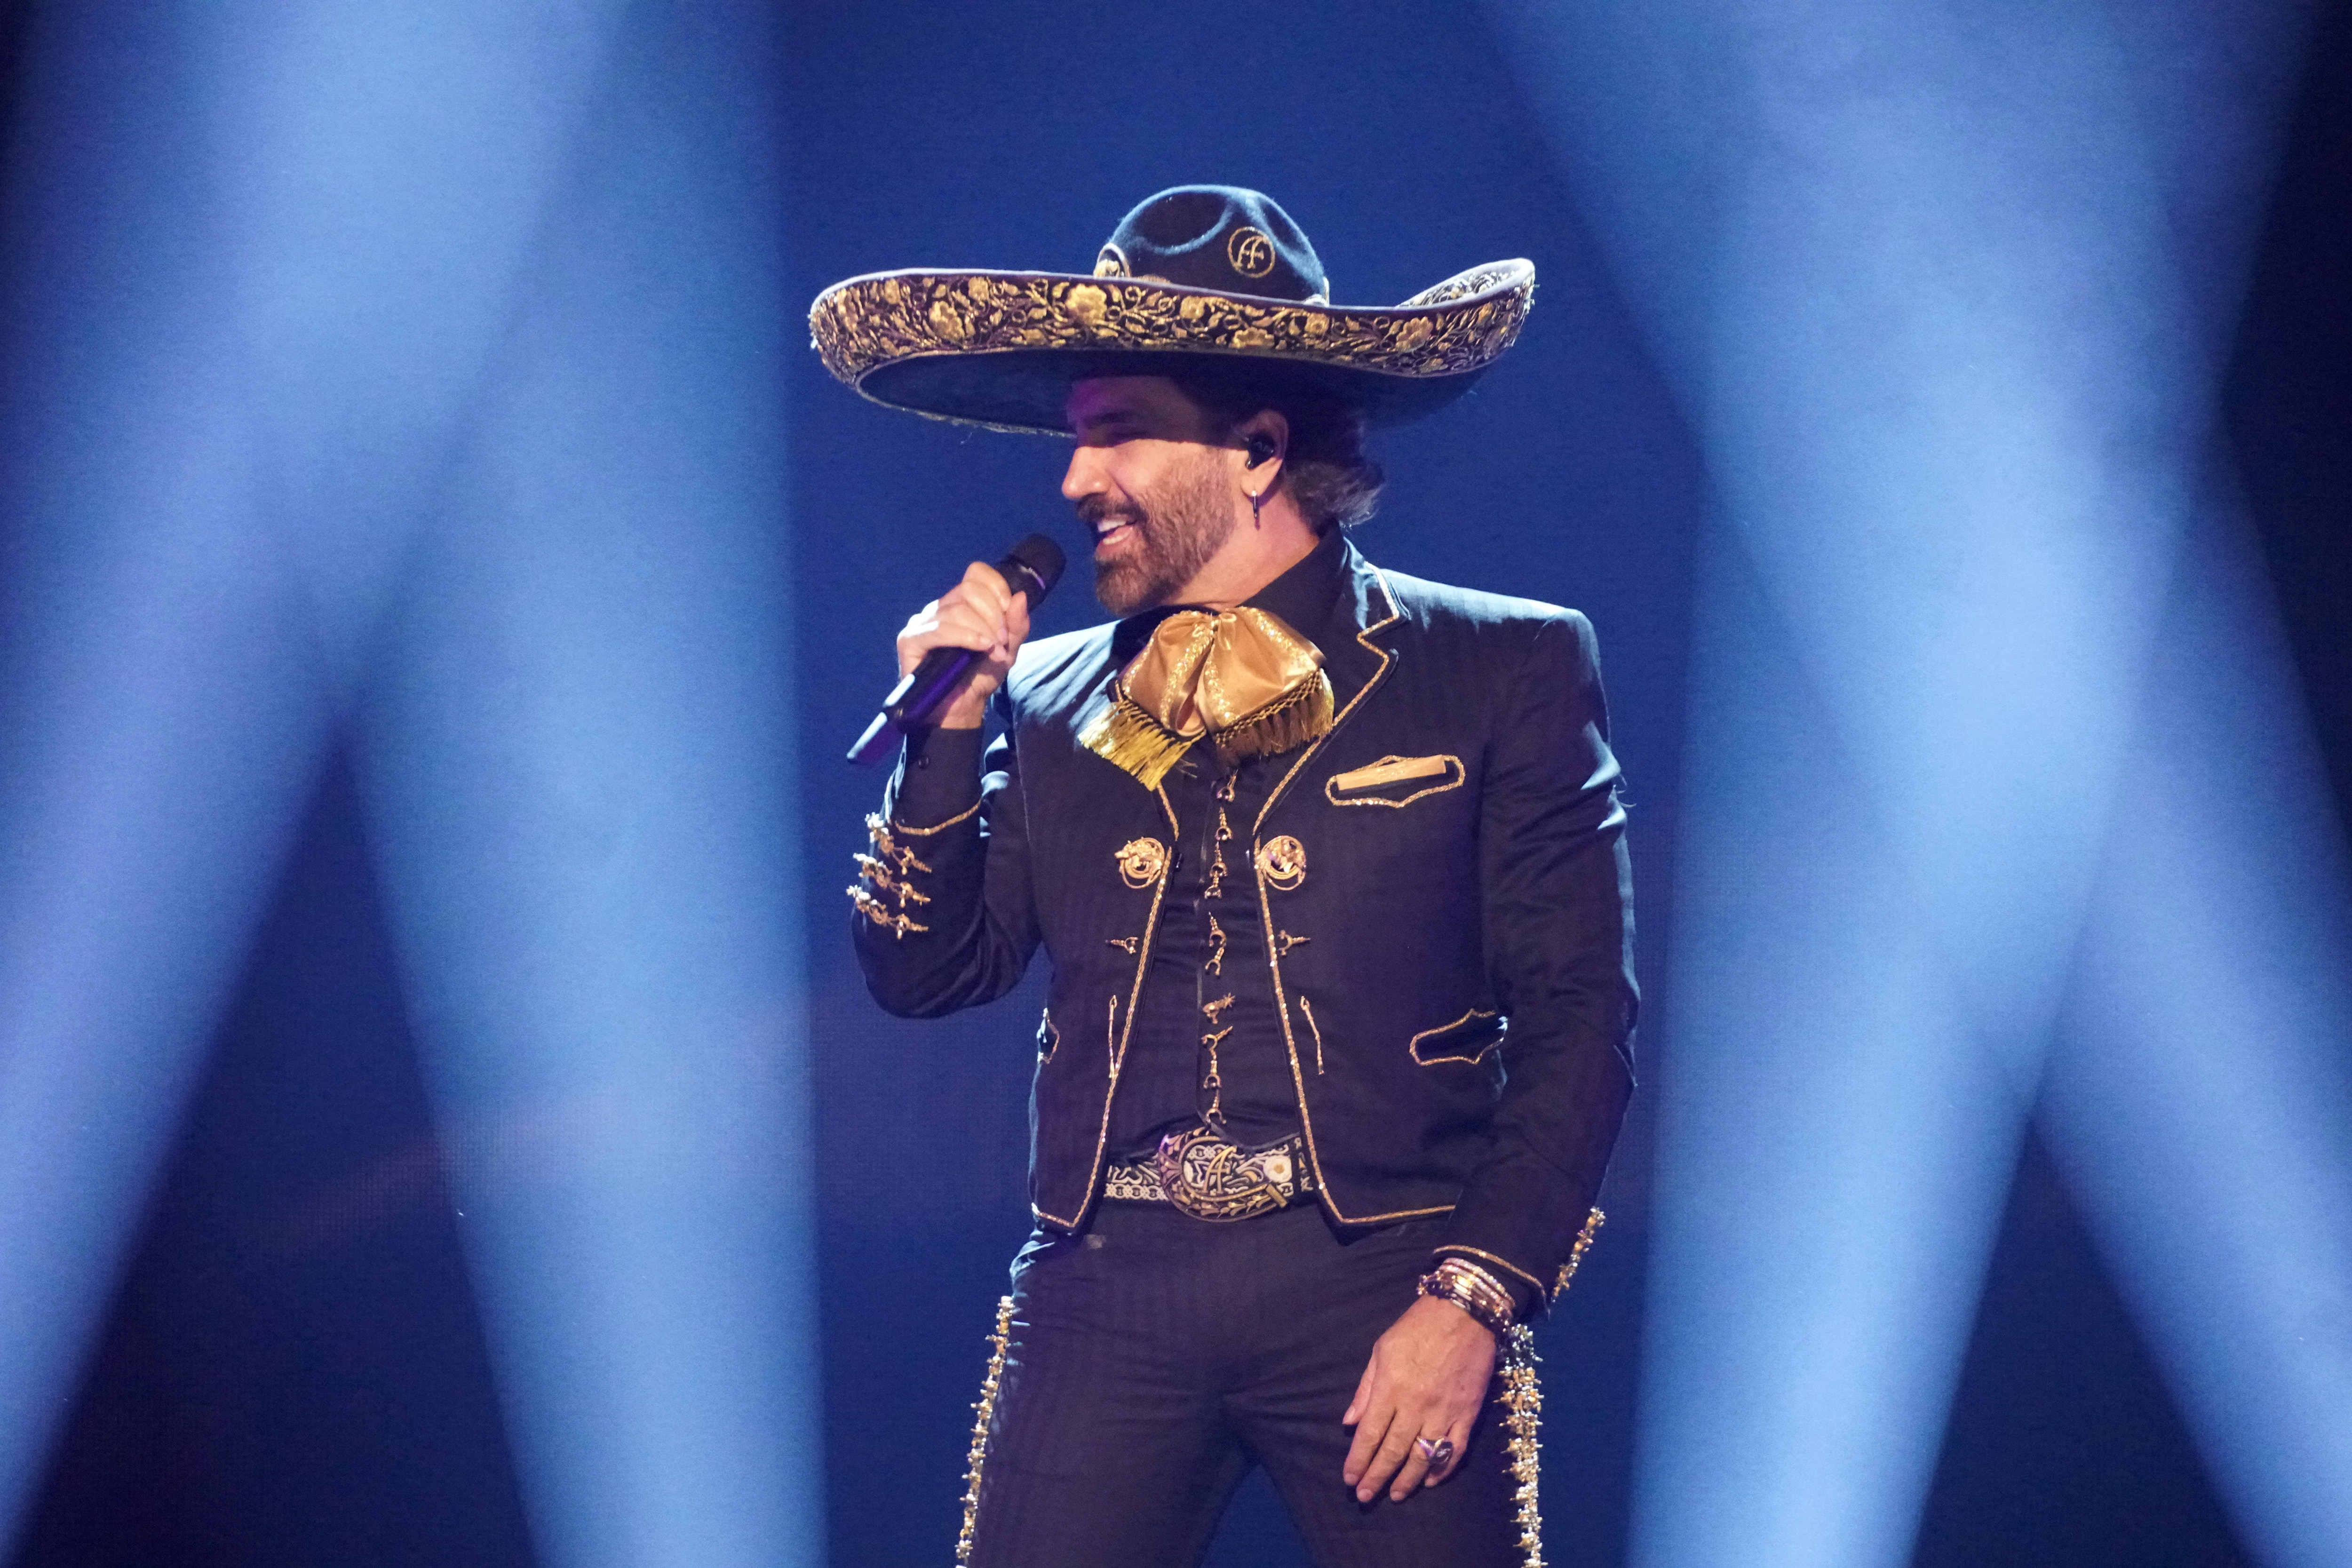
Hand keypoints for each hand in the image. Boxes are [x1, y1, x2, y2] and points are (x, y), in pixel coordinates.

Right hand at [895, 561, 1031, 728]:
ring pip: (957, 610)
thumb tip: (1020, 596)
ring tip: (992, 651)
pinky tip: (980, 647)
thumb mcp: (1007, 651)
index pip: (976, 574)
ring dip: (982, 630)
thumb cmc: (980, 678)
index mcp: (960, 604)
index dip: (997, 588)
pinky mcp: (910, 640)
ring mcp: (922, 622)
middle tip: (1001, 641)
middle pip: (969, 589)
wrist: (961, 710)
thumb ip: (1016, 625)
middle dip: (993, 614)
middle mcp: (939, 608)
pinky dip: (965, 636)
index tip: (1009, 612)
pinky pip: (939, 629)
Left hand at [1341, 1294, 1497, 1502]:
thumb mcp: (1381, 1349)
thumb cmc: (1417, 1327)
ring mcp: (1444, 1412)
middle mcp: (1416, 1406)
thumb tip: (1349, 1422)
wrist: (1466, 1312)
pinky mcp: (1468, 1414)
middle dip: (1377, 1477)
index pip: (1369, 1434)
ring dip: (1407, 1480)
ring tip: (1395, 1495)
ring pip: (1424, 1457)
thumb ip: (1365, 1388)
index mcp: (1391, 1388)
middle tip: (1365, 1498)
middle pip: (1394, 1451)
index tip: (1349, 1480)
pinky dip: (1443, 1469)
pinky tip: (1431, 1481)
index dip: (1358, 1460)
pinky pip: (1455, 1450)